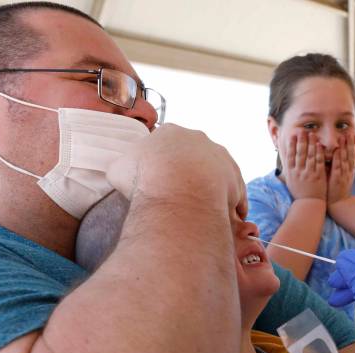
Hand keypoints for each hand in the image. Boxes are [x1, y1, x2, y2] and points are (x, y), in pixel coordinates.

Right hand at [106, 123, 244, 208]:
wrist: (178, 189)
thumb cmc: (144, 177)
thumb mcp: (118, 170)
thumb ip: (122, 168)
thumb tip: (121, 173)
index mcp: (170, 133)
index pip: (168, 146)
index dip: (162, 165)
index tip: (160, 182)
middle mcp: (199, 139)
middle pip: (195, 158)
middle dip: (189, 175)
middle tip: (181, 197)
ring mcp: (221, 157)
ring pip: (217, 174)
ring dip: (212, 189)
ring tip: (202, 210)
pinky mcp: (236, 178)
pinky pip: (234, 193)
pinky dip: (230, 204)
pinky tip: (223, 217)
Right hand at [280, 132, 327, 201]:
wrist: (309, 204)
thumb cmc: (300, 193)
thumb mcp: (290, 182)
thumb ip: (289, 171)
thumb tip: (284, 161)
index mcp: (291, 173)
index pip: (290, 156)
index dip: (291, 145)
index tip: (292, 135)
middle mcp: (299, 172)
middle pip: (299, 153)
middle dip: (300, 141)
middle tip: (302, 130)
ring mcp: (309, 173)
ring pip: (309, 155)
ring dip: (310, 143)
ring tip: (311, 134)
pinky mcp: (318, 176)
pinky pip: (318, 162)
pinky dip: (318, 152)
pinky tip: (319, 145)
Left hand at [327, 134, 354, 205]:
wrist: (338, 204)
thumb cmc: (337, 190)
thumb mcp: (341, 176)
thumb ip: (339, 165)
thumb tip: (335, 154)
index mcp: (350, 170)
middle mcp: (348, 171)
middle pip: (351, 155)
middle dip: (351, 143)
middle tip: (351, 132)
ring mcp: (343, 175)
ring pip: (345, 159)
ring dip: (345, 147)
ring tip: (344, 137)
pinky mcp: (337, 179)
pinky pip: (338, 167)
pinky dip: (337, 158)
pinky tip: (337, 151)